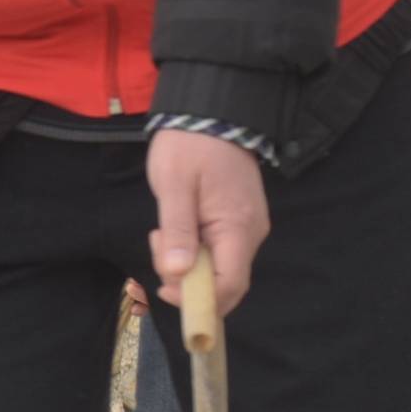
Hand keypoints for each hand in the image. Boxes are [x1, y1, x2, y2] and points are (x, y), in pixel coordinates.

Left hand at [145, 127, 271, 311]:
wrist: (210, 112)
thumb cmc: (189, 146)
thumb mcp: (174, 185)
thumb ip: (177, 230)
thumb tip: (177, 273)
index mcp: (238, 227)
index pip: (230, 285)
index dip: (199, 299)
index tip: (164, 289)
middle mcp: (251, 233)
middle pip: (224, 281)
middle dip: (187, 279)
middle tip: (159, 245)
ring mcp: (248, 227)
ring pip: (219, 267)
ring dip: (187, 262)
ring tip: (163, 230)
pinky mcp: (239, 221)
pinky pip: (218, 251)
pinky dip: (194, 249)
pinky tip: (176, 227)